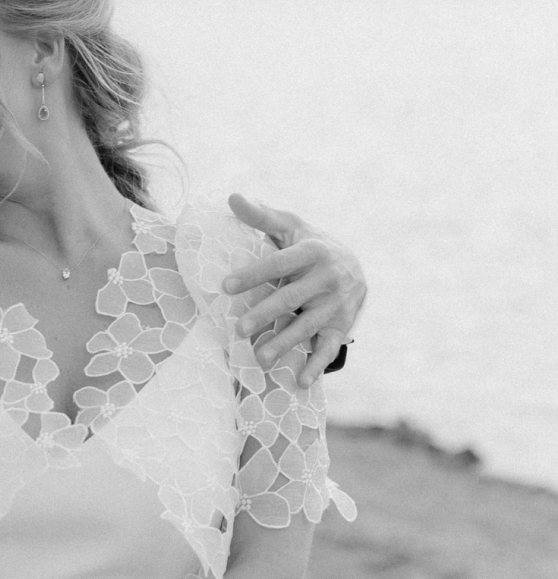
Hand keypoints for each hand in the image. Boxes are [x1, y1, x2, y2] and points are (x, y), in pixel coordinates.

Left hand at [224, 194, 366, 385]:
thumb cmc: (309, 244)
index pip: (278, 263)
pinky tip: (302, 381)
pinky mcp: (342, 325)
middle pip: (291, 298)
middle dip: (265, 314)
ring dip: (285, 344)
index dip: (252, 274)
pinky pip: (329, 347)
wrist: (354, 265)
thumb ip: (260, 216)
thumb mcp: (290, 226)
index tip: (224, 286)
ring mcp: (336, 304)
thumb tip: (231, 197)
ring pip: (307, 326)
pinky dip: (317, 364)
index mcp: (312, 251)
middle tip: (238, 329)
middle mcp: (327, 278)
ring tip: (260, 359)